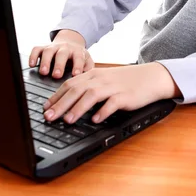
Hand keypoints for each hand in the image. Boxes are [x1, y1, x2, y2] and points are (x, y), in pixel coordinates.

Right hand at [29, 29, 93, 77]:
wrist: (71, 42)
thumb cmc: (79, 56)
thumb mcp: (87, 60)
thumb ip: (88, 68)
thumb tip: (87, 78)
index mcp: (77, 51)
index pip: (79, 58)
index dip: (77, 66)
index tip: (75, 74)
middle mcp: (65, 48)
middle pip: (62, 54)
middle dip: (59, 64)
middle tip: (56, 75)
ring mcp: (53, 47)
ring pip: (48, 51)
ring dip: (45, 61)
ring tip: (43, 72)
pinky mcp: (43, 47)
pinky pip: (36, 49)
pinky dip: (33, 56)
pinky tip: (31, 65)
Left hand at [43, 63, 180, 123]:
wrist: (150, 77)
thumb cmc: (125, 81)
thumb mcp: (104, 81)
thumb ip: (87, 88)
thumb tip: (67, 103)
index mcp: (93, 74)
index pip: (69, 84)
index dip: (56, 96)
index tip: (45, 108)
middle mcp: (100, 79)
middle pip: (76, 90)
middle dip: (61, 104)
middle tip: (49, 117)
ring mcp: (113, 87)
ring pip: (91, 95)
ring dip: (78, 108)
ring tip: (68, 120)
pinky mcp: (125, 96)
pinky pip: (112, 103)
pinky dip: (102, 111)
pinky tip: (95, 120)